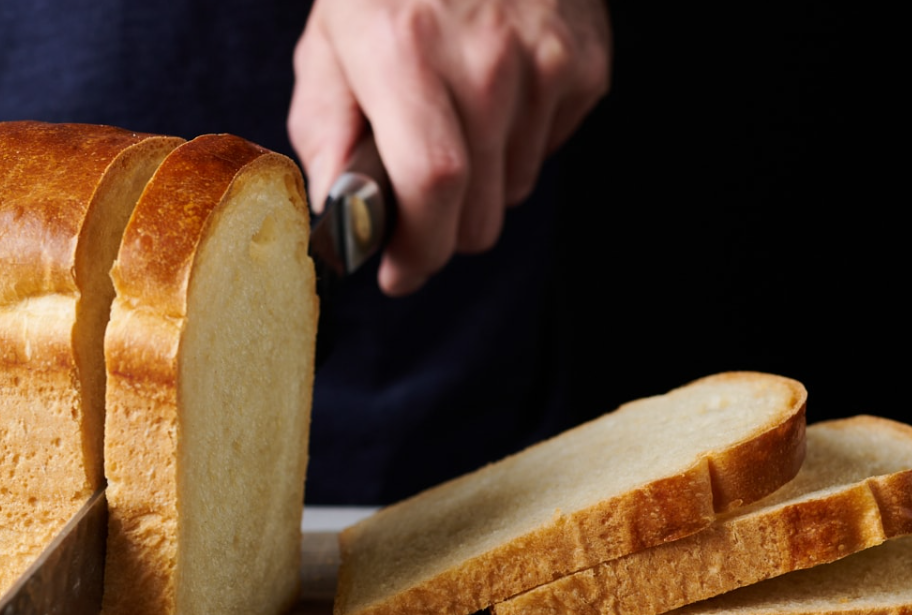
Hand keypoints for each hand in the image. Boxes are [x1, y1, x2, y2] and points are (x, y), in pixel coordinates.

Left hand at [289, 0, 610, 294]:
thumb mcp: (329, 45)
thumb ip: (326, 133)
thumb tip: (339, 217)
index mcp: (403, 51)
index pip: (432, 186)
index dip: (418, 250)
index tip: (399, 272)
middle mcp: (484, 58)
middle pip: (479, 210)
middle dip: (442, 235)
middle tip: (416, 215)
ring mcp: (545, 59)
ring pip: (516, 188)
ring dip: (481, 185)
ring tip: (453, 127)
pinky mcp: (585, 62)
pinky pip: (550, 147)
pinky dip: (519, 143)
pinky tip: (494, 95)